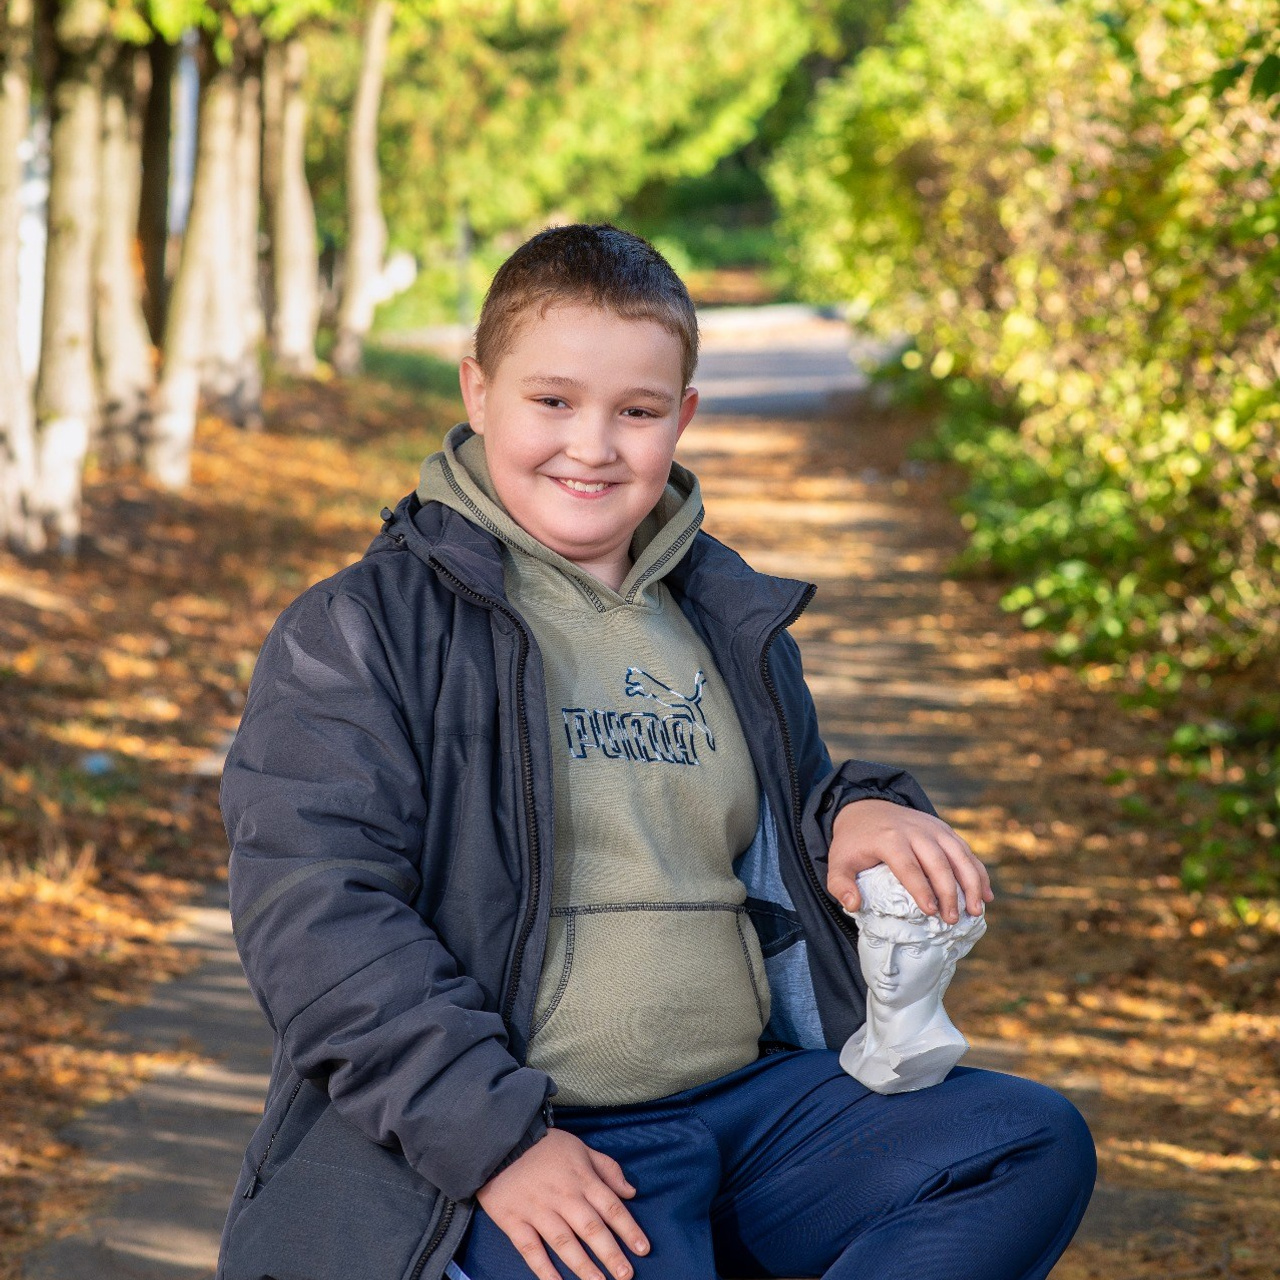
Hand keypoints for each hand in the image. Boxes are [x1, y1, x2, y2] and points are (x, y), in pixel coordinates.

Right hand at [476, 1128, 649, 1279]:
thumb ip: (607, 1169)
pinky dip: (544, 1269)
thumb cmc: (544, 1145)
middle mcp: (563, 1197)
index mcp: (581, 1178)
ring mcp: (538, 1211)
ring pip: (564, 1242)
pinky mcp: (514, 1221)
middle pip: (591, 1228)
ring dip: (583, 1266)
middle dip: (610, 1254)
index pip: (611, 1206)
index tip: (643, 1250)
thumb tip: (631, 1192)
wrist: (499, 1140)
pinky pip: (530, 1249)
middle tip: (626, 1275)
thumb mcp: (581, 1147)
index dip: (628, 1229)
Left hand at [827, 799, 992, 923]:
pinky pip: (965, 850)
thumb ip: (840, 885)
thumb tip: (854, 905)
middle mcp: (915, 831)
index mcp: (889, 839)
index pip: (909, 866)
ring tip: (975, 910)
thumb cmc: (854, 842)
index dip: (922, 889)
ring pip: (958, 855)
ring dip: (971, 882)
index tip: (931, 912)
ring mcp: (932, 828)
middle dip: (949, 892)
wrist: (866, 807)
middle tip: (952, 919)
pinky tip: (986, 895)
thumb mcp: (838, 861)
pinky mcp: (943, 829)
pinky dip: (978, 871)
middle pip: (938, 862)